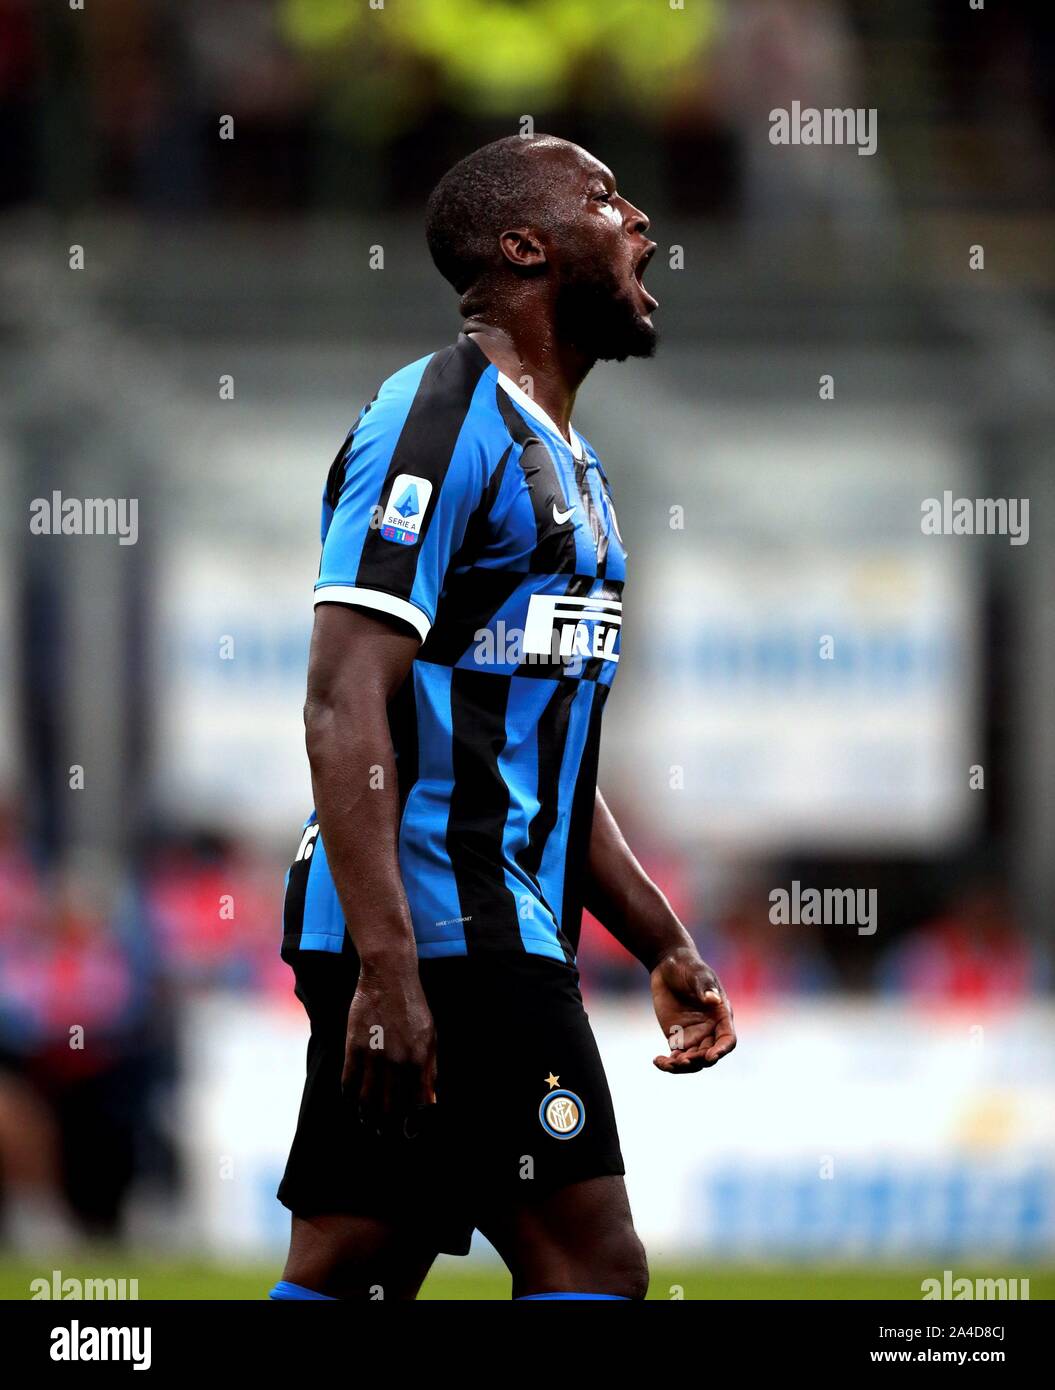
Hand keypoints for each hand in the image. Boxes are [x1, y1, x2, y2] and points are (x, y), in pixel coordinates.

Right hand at [341, 959, 436, 1133]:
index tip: (407, 1132)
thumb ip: (430, 1071)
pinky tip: (351, 1100)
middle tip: (384, 1132)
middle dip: (387, 1124)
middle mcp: (396, 1062)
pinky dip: (349, 1095)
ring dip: (367, 1115)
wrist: (390, 977)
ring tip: (367, 1122)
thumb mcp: (431, 1038)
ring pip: (367, 1098)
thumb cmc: (414, 1008)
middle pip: (389, 1106)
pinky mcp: (354, 1046)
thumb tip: (430, 1102)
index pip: (415, 1104)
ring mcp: (374, 1055)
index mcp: (418, 1060)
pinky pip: (348, 1080)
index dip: (411, 1123)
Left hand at [650, 947, 735, 1072]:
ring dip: (683, 1066)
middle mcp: (710, 1030)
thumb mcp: (697, 974)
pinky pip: (675, 1057)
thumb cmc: (688, 966)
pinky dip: (668, 1063)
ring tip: (668, 1064)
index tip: (710, 1056)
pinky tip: (657, 1061)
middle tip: (682, 1059)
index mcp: (721, 1016)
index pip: (727, 1040)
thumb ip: (705, 987)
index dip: (721, 1050)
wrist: (668, 965)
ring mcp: (694, 1036)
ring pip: (693, 1061)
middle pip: (709, 1054)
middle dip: (697, 1060)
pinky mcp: (677, 1037)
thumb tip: (713, 999)